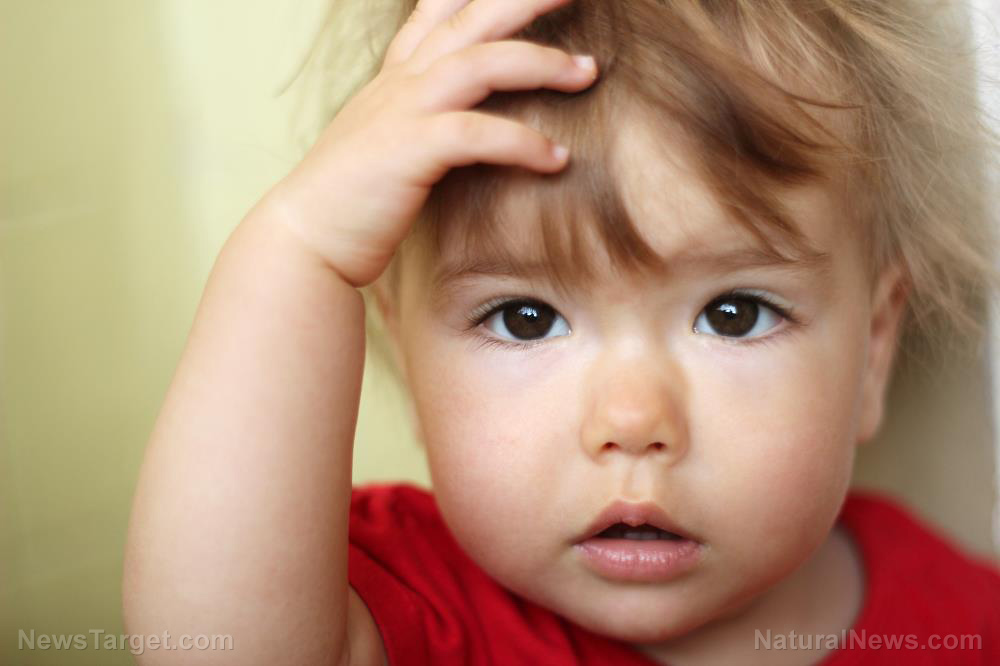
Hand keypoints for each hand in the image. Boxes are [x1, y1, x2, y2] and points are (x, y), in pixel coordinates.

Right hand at [257, 0, 598, 286]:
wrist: (305, 242)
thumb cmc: (352, 203)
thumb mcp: (386, 143)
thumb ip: (422, 121)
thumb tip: (463, 128)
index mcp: (398, 78)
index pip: (440, 12)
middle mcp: (401, 83)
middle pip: (473, 17)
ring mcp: (402, 111)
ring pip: (481, 63)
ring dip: (541, 62)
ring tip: (589, 71)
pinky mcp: (407, 151)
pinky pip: (476, 133)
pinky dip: (521, 141)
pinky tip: (556, 158)